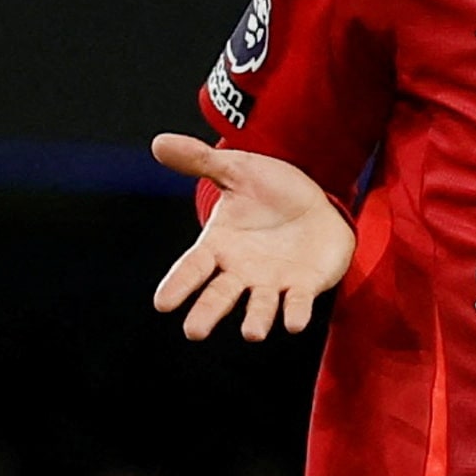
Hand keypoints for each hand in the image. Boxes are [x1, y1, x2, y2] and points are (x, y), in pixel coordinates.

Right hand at [150, 134, 356, 340]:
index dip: (178, 285)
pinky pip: (298, 303)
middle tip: (194, 332)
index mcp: (218, 246)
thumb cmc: (270, 191)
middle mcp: (241, 271)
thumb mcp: (236, 170)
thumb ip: (200, 161)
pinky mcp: (304, 286)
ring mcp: (272, 282)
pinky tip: (294, 323)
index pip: (192, 268)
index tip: (162, 303)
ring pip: (260, 306)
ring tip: (252, 333)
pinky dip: (295, 313)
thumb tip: (159, 142)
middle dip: (207, 313)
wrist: (317, 202)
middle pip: (219, 296)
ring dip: (256, 320)